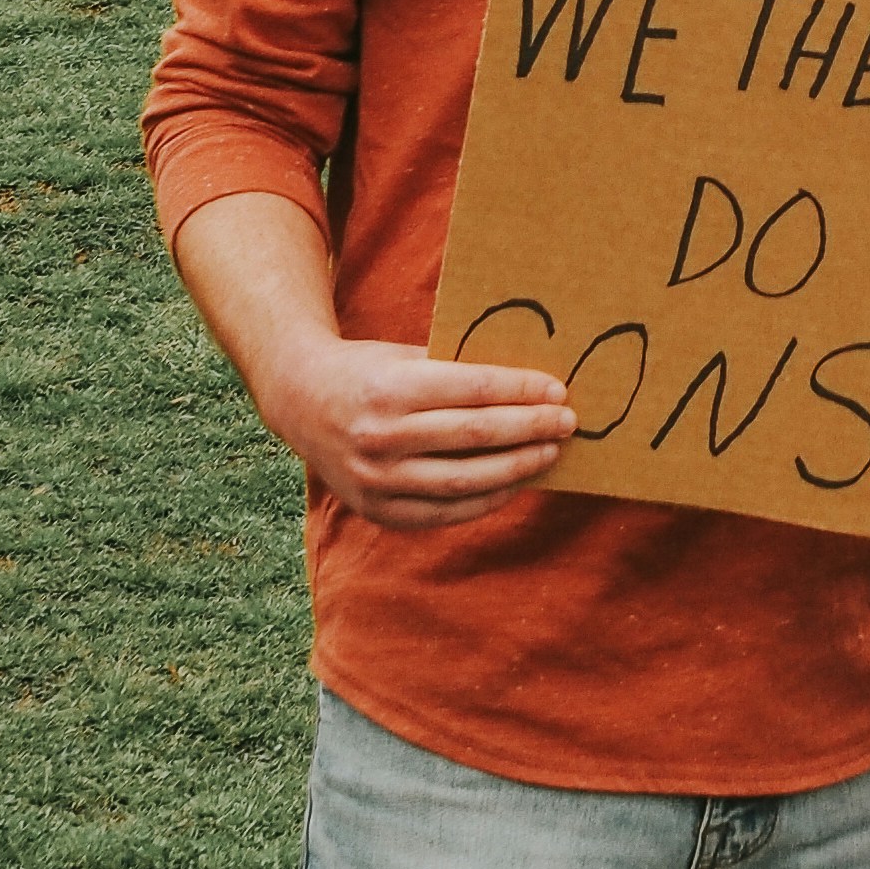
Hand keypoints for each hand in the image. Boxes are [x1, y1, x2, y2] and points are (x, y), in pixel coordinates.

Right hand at [256, 333, 576, 527]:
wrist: (301, 401)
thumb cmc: (370, 370)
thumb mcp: (406, 356)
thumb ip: (456, 372)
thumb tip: (528, 386)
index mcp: (391, 389)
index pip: (473, 391)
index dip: (521, 391)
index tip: (557, 390)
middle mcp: (381, 437)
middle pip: (475, 436)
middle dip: (529, 428)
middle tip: (568, 421)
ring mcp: (377, 480)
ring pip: (464, 480)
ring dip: (516, 468)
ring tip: (549, 454)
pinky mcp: (377, 510)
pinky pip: (444, 512)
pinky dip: (485, 500)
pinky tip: (514, 484)